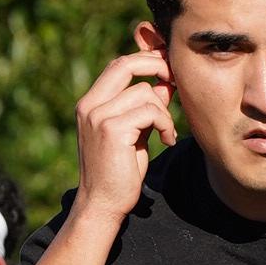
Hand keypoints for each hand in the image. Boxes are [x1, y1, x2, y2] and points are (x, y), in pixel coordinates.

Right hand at [74, 50, 175, 223]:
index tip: (168, 70)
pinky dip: (165, 124)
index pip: (118, 66)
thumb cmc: (119, 172)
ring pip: (145, 92)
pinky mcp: (112, 130)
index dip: (146, 61)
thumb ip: (144, 108)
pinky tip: (166, 141)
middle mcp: (89, 106)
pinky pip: (150, 112)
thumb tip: (166, 83)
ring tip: (166, 133)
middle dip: (156, 66)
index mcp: (90, 104)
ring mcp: (98, 116)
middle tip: (176, 81)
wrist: (102, 204)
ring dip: (164, 112)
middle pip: (125, 65)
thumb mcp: (134, 133)